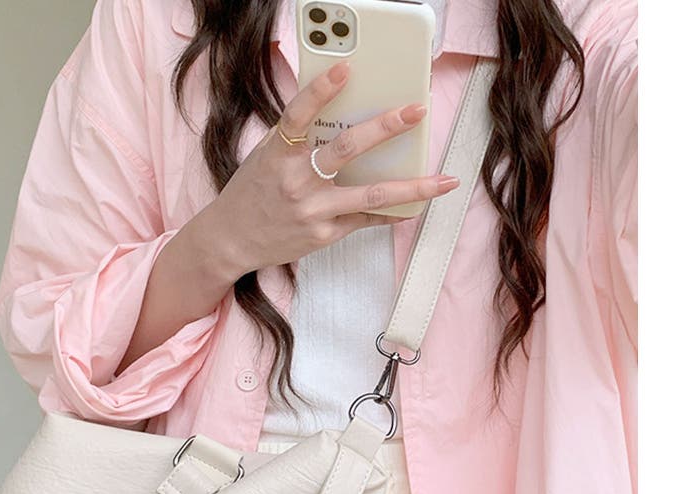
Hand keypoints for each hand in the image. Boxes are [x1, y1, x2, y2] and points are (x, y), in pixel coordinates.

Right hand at [202, 60, 459, 279]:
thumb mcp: (266, 157)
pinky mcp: (324, 234)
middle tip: (415, 111)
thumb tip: (342, 114)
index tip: (346, 70)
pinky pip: (365, 219)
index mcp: (277, 155)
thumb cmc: (252, 192)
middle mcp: (296, 182)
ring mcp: (313, 211)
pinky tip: (416, 206)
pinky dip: (391, 211)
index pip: (298, 116)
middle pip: (345, 150)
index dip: (320, 91)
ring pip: (370, 194)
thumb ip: (297, 139)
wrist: (230, 240)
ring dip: (412, 187)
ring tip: (444, 180)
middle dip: (384, 128)